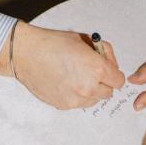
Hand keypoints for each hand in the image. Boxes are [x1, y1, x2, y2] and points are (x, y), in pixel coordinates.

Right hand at [0, 22, 123, 109]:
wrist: (26, 53)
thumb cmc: (53, 43)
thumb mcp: (85, 39)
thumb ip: (103, 52)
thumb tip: (111, 64)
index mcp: (96, 68)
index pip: (119, 81)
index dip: (114, 73)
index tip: (107, 70)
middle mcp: (88, 86)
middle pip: (108, 92)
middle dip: (103, 82)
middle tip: (91, 72)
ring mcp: (75, 98)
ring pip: (94, 100)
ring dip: (91, 91)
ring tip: (76, 77)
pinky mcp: (63, 105)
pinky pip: (79, 104)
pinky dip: (77, 96)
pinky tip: (66, 82)